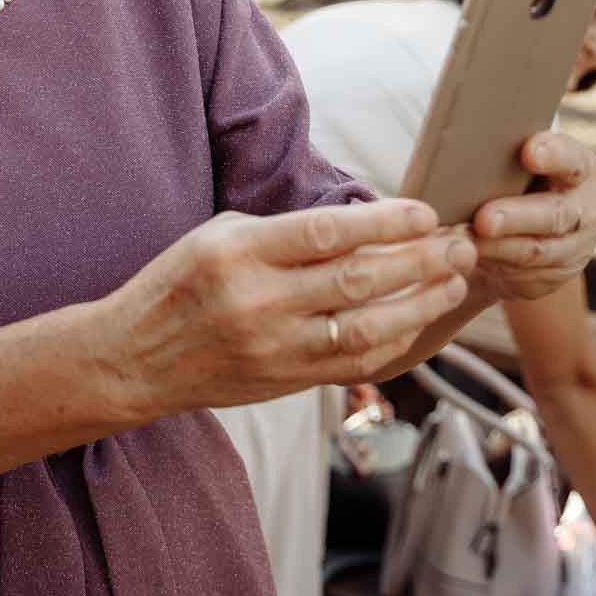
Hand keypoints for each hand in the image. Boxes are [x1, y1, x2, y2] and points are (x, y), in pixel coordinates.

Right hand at [103, 198, 475, 419]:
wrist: (135, 358)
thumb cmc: (178, 284)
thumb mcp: (218, 236)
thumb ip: (285, 231)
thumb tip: (362, 222)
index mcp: (237, 254)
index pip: (325, 233)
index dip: (383, 223)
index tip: (425, 212)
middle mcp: (258, 303)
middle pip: (357, 280)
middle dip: (420, 260)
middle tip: (460, 243)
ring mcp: (274, 348)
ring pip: (367, 328)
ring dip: (421, 303)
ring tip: (454, 280)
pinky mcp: (286, 383)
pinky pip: (355, 365)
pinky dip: (395, 341)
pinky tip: (420, 318)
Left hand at [470, 130, 595, 301]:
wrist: (524, 225)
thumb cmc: (512, 176)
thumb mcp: (515, 162)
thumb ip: (502, 154)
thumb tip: (459, 150)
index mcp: (579, 166)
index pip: (572, 159)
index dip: (553, 155)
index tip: (530, 152)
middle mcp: (584, 207)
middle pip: (554, 213)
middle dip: (516, 217)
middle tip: (485, 219)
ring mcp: (576, 246)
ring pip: (538, 251)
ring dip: (499, 248)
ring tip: (465, 242)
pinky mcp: (557, 275)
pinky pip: (526, 275)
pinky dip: (494, 265)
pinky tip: (470, 257)